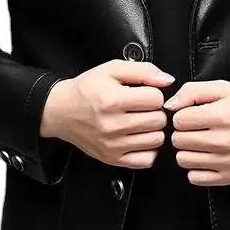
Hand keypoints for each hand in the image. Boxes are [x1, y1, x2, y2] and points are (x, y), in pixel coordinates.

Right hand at [41, 60, 174, 168]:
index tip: (143, 94)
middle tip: (142, 108)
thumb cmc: (86, 89)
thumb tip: (168, 80)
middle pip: (159, 120)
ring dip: (153, 129)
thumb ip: (143, 71)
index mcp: (112, 100)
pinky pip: (148, 159)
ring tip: (139, 121)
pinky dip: (148, 149)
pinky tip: (138, 137)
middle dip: (155, 111)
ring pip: (157, 139)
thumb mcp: (112, 69)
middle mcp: (112, 124)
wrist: (61, 111)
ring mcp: (113, 145)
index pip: (156, 99)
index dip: (153, 93)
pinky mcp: (112, 159)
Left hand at [164, 79, 229, 186]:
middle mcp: (223, 141)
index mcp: (221, 116)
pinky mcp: (229, 176)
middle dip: (183, 133)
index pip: (179, 120)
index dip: (182, 116)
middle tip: (197, 129)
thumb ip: (193, 91)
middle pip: (178, 140)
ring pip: (183, 160)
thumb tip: (170, 106)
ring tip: (201, 143)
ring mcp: (226, 161)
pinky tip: (206, 158)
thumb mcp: (225, 89)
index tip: (192, 116)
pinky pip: (195, 178)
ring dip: (187, 150)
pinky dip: (196, 168)